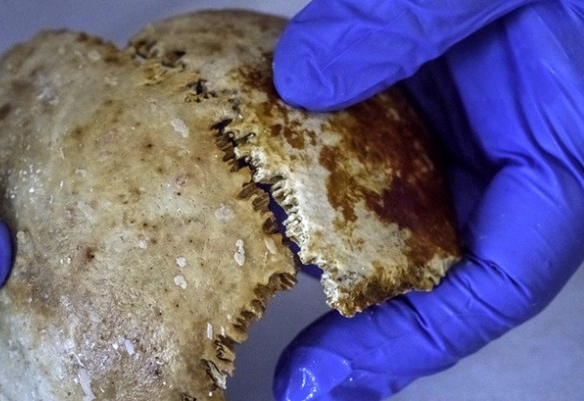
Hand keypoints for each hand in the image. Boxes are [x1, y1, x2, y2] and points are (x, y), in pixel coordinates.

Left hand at [272, 1, 583, 399]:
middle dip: (361, 320)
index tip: (328, 374)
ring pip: (393, 216)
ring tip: (259, 281)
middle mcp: (506, 162)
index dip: (407, 341)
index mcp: (557, 158)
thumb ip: (412, 21)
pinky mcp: (424, 103)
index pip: (492, 285)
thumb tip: (301, 80)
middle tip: (290, 361)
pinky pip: (370, 152)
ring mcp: (459, 136)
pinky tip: (269, 185)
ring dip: (331, 252)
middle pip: (433, 270)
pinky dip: (322, 174)